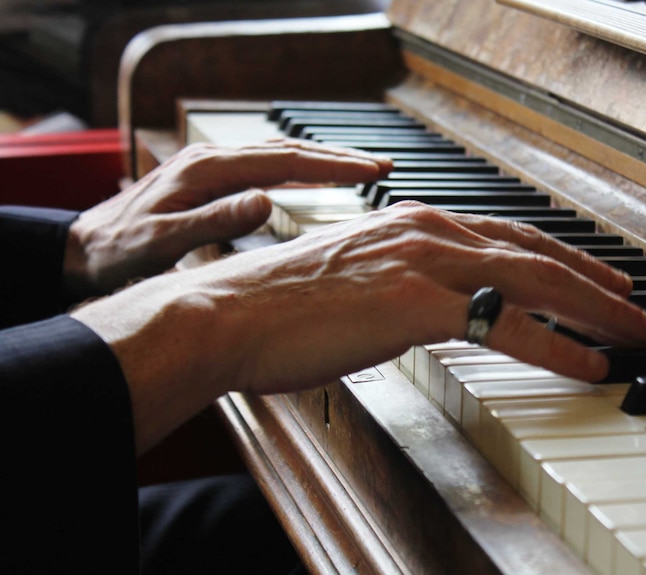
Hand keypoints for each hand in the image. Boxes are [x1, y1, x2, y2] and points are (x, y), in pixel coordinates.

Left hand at [63, 139, 391, 297]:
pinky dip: (300, 172)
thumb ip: (215, 221)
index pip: (285, 162)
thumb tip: (266, 201)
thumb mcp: (165, 241)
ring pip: (281, 158)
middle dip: (339, 159)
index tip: (371, 172)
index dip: (333, 166)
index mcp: (209, 170)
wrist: (84, 250)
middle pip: (290, 152)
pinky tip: (317, 182)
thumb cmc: (121, 250)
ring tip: (363, 172)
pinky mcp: (213, 181)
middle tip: (383, 167)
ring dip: (323, 163)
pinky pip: (267, 170)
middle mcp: (214, 161)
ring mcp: (213, 168)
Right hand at [72, 201, 645, 452]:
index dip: (563, 258)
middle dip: (598, 285)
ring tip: (636, 336)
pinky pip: (506, 327)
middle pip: (537, 255)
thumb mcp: (357, 281)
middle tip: (640, 309)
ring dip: (595, 312)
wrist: (230, 312)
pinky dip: (557, 347)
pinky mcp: (417, 303)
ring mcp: (425, 263)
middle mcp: (429, 232)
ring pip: (535, 283)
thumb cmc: (283, 306)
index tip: (600, 279)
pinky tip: (590, 366)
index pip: (510, 236)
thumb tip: (430, 308)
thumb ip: (403, 285)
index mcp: (415, 223)